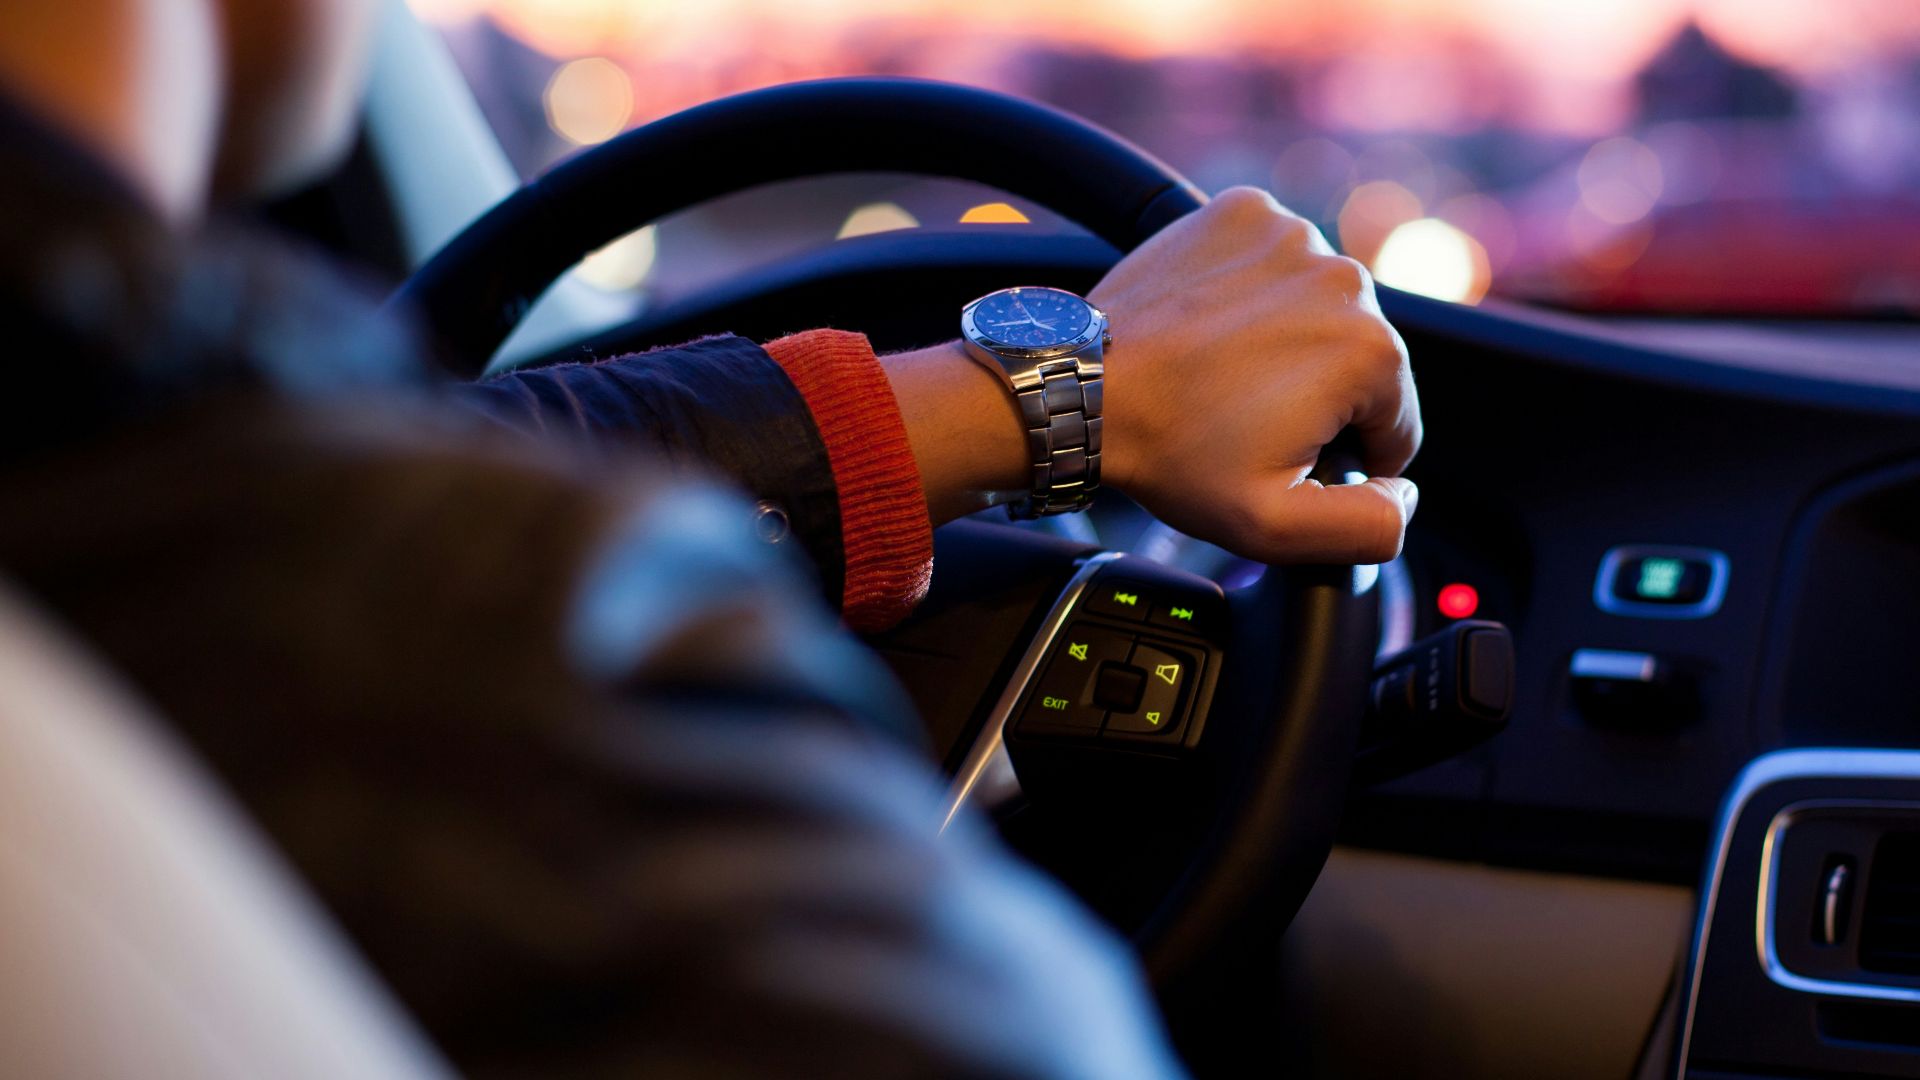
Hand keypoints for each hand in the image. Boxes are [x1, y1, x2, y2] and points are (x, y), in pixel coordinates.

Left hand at [1091, 186, 1421, 563]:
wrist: (1085, 388)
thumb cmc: (1172, 453)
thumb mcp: (1276, 526)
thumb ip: (1368, 526)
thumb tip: (1405, 495)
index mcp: (1372, 352)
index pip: (1395, 423)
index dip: (1343, 457)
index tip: (1281, 455)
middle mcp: (1346, 278)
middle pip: (1361, 360)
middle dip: (1316, 396)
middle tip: (1242, 419)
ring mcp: (1293, 235)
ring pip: (1319, 309)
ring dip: (1288, 340)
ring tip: (1223, 374)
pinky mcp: (1245, 212)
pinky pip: (1275, 262)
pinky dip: (1254, 291)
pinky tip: (1213, 326)